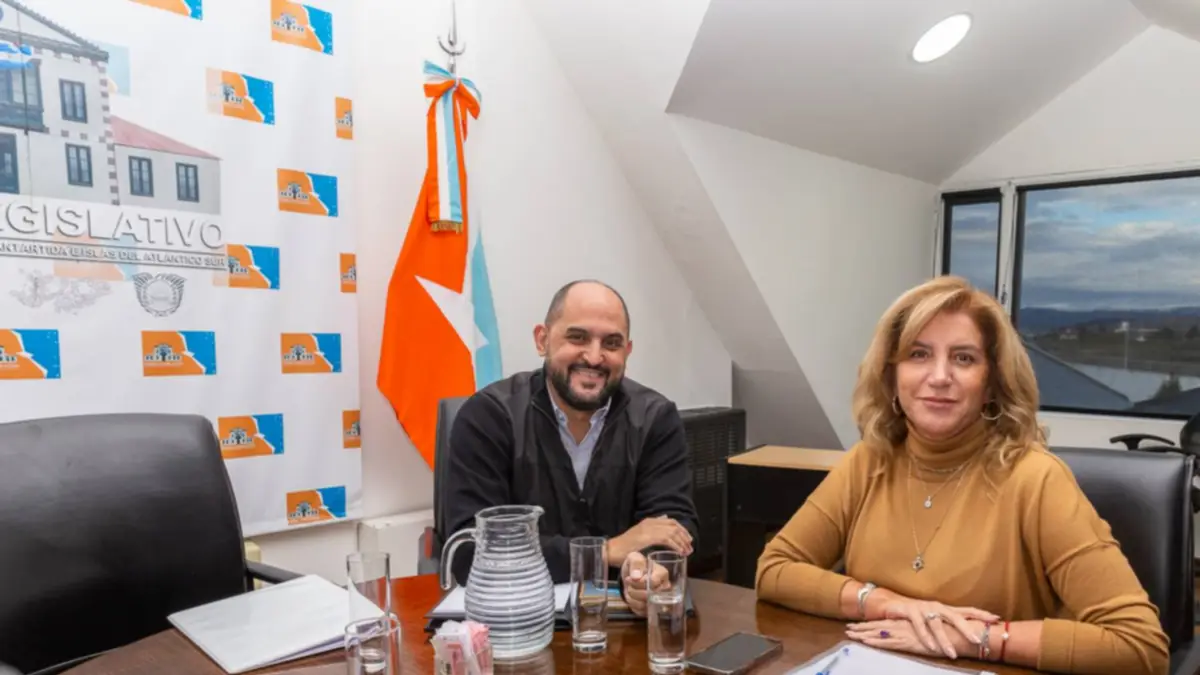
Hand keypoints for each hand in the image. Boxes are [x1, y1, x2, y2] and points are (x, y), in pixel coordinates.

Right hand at [607, 516, 692, 566]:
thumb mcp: (639, 537)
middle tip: (690, 546)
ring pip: (672, 532)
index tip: (687, 539)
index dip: (681, 529)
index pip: (670, 521)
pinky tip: (679, 552)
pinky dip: (676, 546)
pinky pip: (667, 539)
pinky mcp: (648, 537)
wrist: (612, 551)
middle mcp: (650, 523)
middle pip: (674, 525)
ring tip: (687, 551)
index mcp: (648, 521)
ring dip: (682, 542)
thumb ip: (651, 532)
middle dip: (684, 535)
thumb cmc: (624, 548)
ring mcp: (649, 529)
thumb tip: (663, 525)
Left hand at [620, 552, 669, 616]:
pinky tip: (632, 597)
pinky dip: (633, 605)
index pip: (653, 582)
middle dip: (634, 590)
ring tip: (630, 589)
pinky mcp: (652, 609)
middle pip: (649, 596)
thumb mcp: (634, 558)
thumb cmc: (636, 565)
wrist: (632, 575)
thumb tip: (636, 576)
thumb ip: (636, 563)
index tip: (630, 578)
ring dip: (632, 598)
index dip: (639, 582)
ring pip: (644, 605)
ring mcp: (659, 600)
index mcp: (663, 574)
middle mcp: (664, 588)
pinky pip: (641, 611)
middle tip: (628, 584)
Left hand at [846, 618, 940, 656]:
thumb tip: (912, 633)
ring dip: (863, 634)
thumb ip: (918, 631)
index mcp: (907, 622)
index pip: (884, 622)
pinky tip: (865, 640)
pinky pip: (888, 642)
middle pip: (878, 626)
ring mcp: (904, 633)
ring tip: (850, 633)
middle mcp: (903, 626)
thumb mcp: (928, 631)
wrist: (957, 634)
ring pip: (879, 633)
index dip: (870, 624)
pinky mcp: (908, 642)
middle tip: (847, 629)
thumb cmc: (946, 633)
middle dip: (862, 628)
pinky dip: (875, 641)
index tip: (857, 624)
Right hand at [866, 599, 996, 658]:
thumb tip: (970, 634)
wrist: (890, 605)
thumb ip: (949, 624)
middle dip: (967, 629)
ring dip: (944, 640)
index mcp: (945, 608)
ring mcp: (923, 608)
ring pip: (937, 624)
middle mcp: (936, 606)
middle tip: (977, 640)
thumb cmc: (915, 614)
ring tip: (952, 654)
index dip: (981, 614)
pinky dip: (925, 637)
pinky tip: (930, 647)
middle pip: (955, 616)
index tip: (996, 619)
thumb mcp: (934, 618)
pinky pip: (919, 626)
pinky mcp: (909, 611)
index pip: (967, 610)